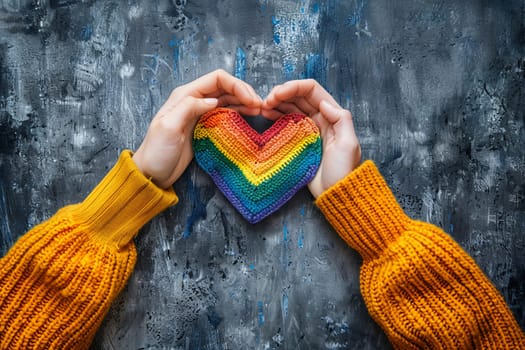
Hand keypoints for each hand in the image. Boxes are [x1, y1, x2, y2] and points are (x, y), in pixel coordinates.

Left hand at [133, 69, 261, 188]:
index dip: (237, 85)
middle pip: (224, 87)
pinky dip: (238, 112)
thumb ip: (189, 108)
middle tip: (260, 106)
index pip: (216, 79)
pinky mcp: (204, 126)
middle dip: (244, 92)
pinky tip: (248, 116)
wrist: (151, 173)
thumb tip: (213, 100)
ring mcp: (200, 113)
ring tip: (258, 110)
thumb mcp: (169, 127)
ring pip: (227, 99)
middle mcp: (193, 100)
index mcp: (185, 95)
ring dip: (243, 101)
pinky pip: (225, 113)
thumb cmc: (157, 152)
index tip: (251, 100)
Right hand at [262, 79, 360, 197]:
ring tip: (263, 107)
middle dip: (281, 93)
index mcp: (332, 115)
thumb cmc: (343, 170)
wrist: (335, 193)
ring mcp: (309, 128)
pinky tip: (266, 114)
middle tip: (266, 102)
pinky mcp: (299, 140)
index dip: (293, 87)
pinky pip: (286, 120)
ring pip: (291, 106)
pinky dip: (276, 114)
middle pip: (299, 96)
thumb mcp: (348, 144)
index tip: (277, 95)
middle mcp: (320, 118)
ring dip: (277, 102)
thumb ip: (341, 120)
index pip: (311, 90)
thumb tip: (324, 103)